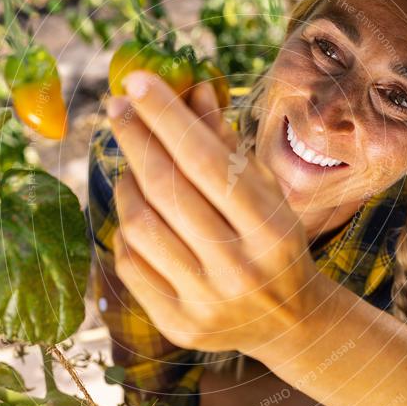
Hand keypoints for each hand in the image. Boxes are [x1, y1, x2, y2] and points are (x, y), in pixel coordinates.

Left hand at [106, 70, 320, 353]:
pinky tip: (138, 213)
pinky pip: (130, 263)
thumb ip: (228, 144)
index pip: (206, 161)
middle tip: (117, 106)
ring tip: (133, 167)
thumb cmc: (276, 243)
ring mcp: (206, 302)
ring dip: (128, 184)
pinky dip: (127, 228)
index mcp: (271, 229)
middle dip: (136, 138)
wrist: (290, 321)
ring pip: (141, 226)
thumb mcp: (267, 192)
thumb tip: (193, 90)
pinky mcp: (178, 324)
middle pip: (167, 189)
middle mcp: (239, 269)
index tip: (137, 81)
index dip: (166, 117)